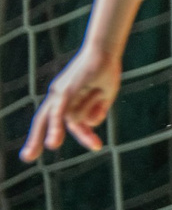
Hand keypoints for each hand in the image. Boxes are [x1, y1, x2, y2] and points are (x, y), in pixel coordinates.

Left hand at [18, 43, 122, 160]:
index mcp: (64, 97)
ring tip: (85, 103)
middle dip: (35, 140)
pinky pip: (58, 114)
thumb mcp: (103, 97)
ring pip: (69, 120)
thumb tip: (88, 126)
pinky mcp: (64, 92)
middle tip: (27, 158)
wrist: (106, 51)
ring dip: (87, 112)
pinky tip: (52, 142)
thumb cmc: (105, 71)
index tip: (97, 146)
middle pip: (42, 121)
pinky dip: (55, 128)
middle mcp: (57, 95)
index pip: (63, 121)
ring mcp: (59, 93)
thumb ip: (96, 113)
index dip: (77, 134)